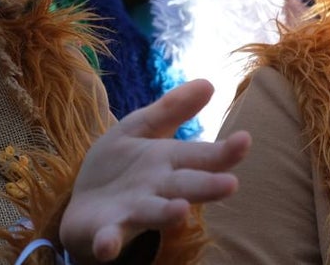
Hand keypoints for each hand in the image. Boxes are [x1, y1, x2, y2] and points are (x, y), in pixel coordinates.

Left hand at [61, 80, 250, 262]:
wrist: (84, 201)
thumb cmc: (121, 165)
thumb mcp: (141, 128)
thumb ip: (172, 109)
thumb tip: (209, 82)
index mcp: (168, 162)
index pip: (200, 156)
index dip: (223, 151)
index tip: (245, 140)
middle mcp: (157, 189)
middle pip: (185, 186)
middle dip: (206, 186)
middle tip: (230, 184)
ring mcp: (133, 211)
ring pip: (153, 212)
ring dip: (166, 214)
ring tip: (180, 211)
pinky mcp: (107, 229)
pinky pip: (109, 238)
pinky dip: (109, 243)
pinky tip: (107, 246)